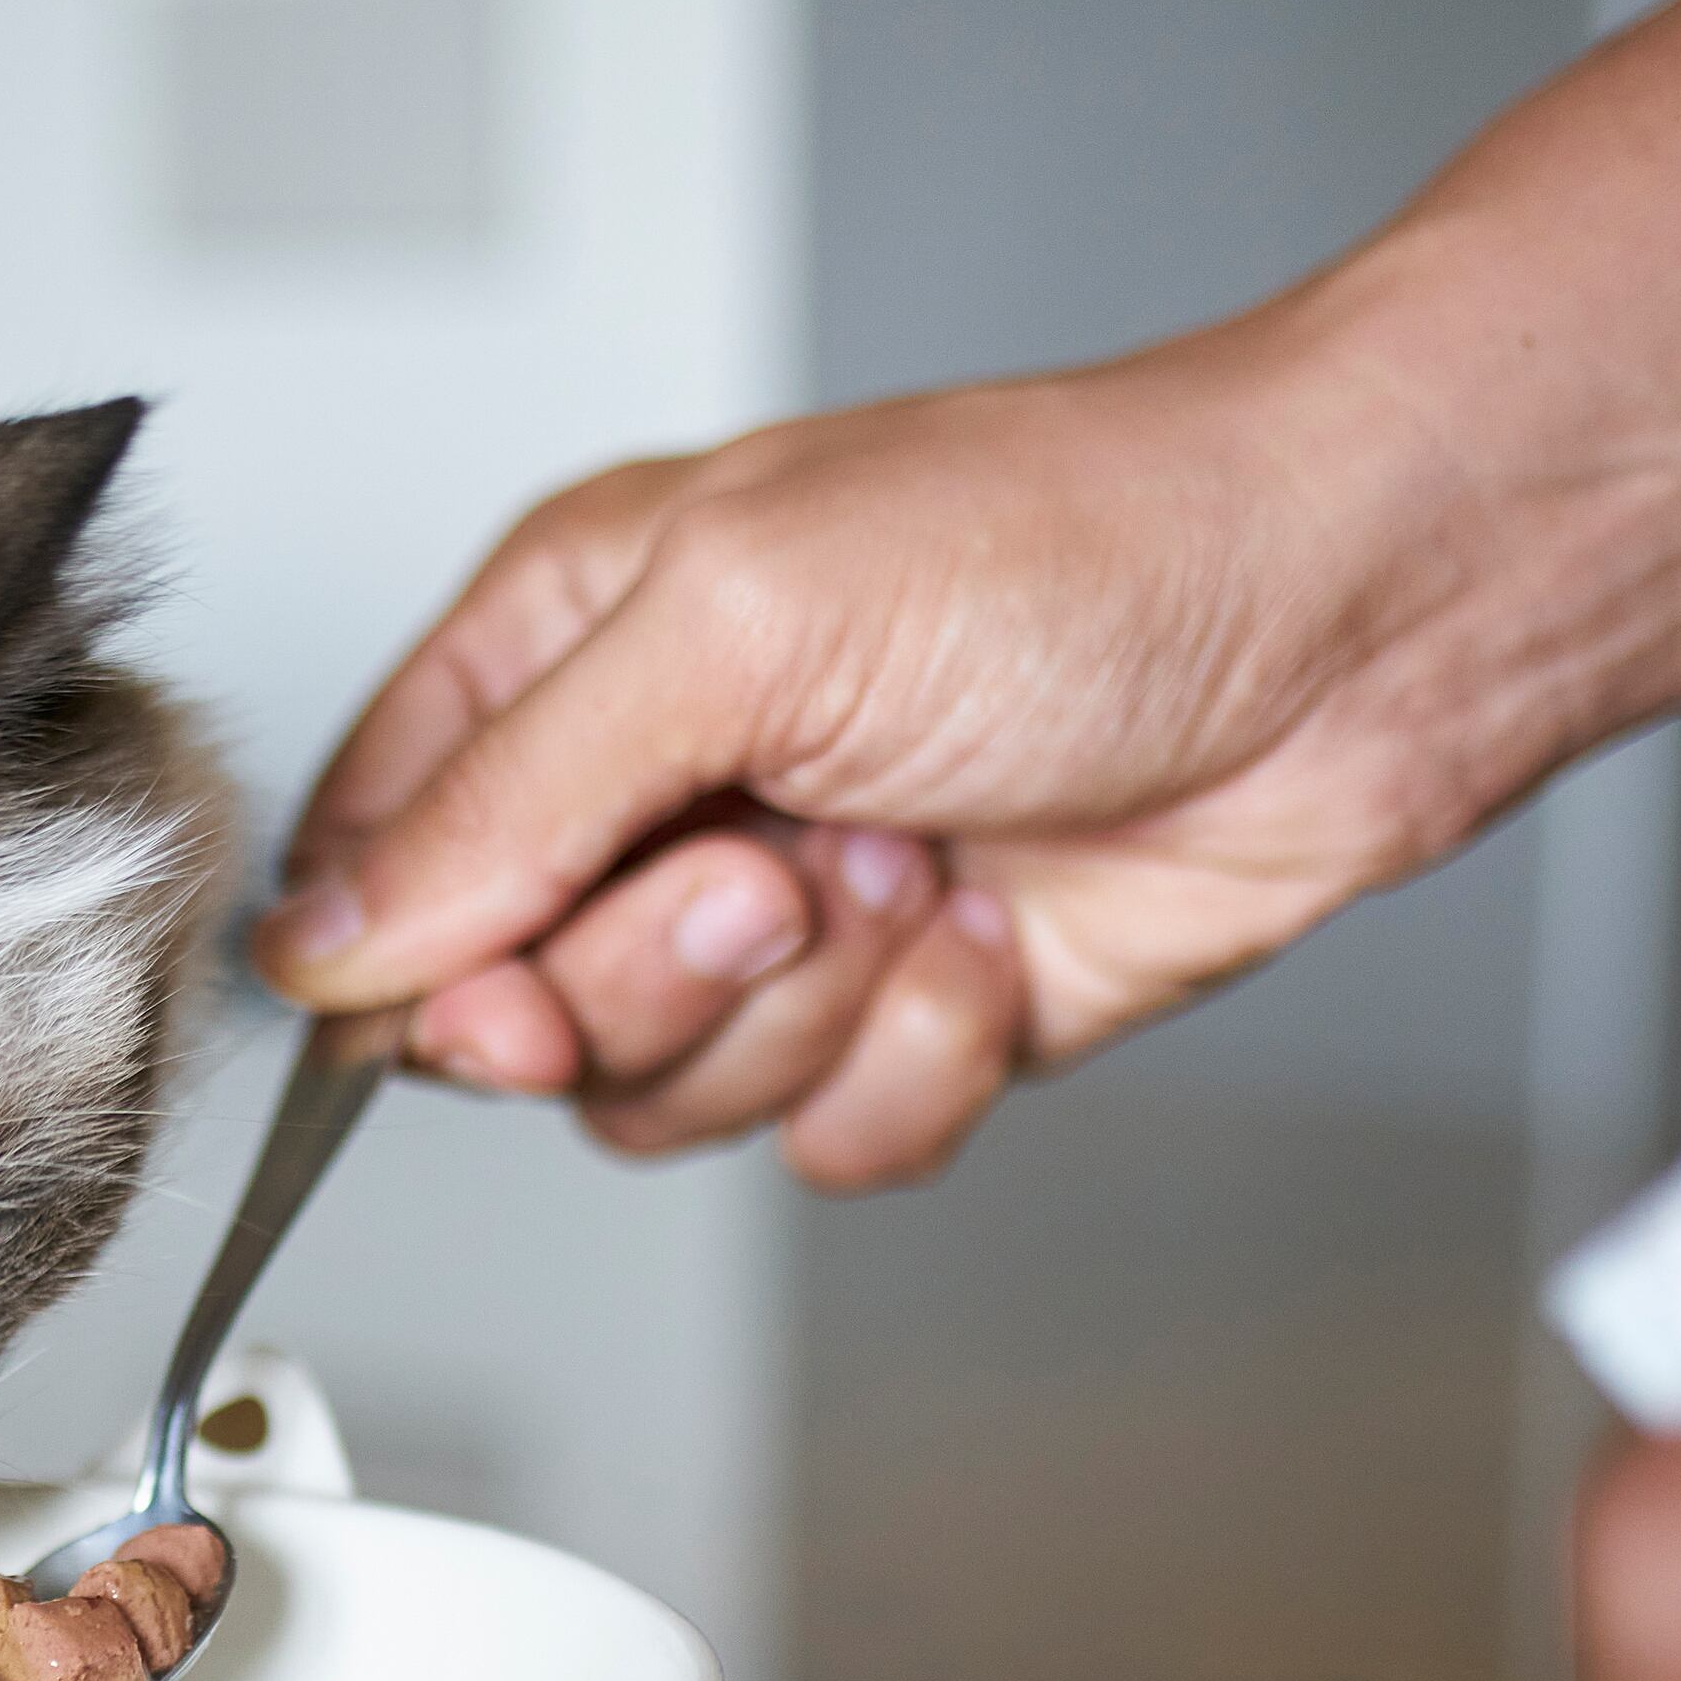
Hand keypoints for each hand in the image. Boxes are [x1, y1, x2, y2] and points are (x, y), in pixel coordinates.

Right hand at [257, 323, 1523, 1188]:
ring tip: (911, 868)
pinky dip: (915, 1063)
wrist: (1353, 627)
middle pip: (509, 1016)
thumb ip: (500, 801)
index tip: (503, 976)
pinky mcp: (906, 1015)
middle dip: (651, 976)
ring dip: (803, 1013)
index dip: (417, 961)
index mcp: (565, 645)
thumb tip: (326, 945)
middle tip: (770, 875)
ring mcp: (783, 915)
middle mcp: (656, 788)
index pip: (375, 865)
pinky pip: (821, 1142)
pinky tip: (990, 938)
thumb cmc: (1083, 538)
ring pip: (661, 1100)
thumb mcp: (731, 624)